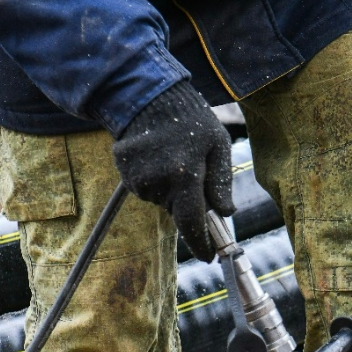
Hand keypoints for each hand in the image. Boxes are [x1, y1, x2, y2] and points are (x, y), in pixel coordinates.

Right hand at [112, 81, 234, 261]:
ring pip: (162, 202)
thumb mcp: (218, 145)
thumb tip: (226, 213)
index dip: (200, 243)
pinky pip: (147, 190)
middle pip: (178, 212)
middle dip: (189, 204)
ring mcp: (137, 179)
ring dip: (172, 190)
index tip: (209, 256)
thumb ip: (222, 182)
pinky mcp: (125, 174)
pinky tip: (158, 157)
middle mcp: (158, 182)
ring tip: (175, 159)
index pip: (192, 223)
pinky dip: (156, 181)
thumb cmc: (191, 120)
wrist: (147, 95)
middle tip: (194, 176)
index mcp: (185, 176)